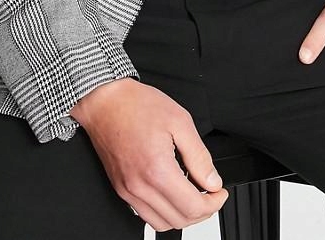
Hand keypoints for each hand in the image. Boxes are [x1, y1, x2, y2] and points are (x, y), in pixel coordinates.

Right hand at [69, 78, 228, 231]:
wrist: (105, 101)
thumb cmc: (137, 105)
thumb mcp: (179, 121)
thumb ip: (199, 156)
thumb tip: (212, 181)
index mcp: (157, 170)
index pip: (193, 207)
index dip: (213, 203)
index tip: (220, 192)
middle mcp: (140, 187)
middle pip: (179, 220)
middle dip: (202, 211)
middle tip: (211, 193)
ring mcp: (128, 191)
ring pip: (162, 223)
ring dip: (183, 215)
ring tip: (193, 195)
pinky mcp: (121, 189)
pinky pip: (146, 215)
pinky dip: (164, 212)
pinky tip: (172, 193)